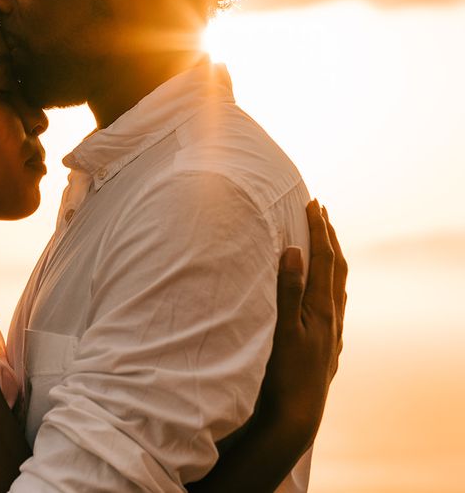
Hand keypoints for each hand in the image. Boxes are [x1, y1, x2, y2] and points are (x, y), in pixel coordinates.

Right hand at [257, 199, 347, 444]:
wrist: (296, 416)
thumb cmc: (284, 373)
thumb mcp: (282, 328)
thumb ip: (288, 289)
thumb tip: (295, 251)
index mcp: (321, 308)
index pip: (323, 259)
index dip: (318, 230)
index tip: (313, 204)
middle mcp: (331, 316)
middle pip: (336, 267)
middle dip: (329, 236)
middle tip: (320, 211)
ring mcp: (332, 331)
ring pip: (338, 285)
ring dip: (331, 257)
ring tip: (324, 241)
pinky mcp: (327, 344)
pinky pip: (335, 302)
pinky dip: (330, 282)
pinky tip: (325, 289)